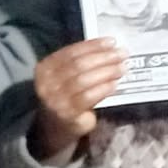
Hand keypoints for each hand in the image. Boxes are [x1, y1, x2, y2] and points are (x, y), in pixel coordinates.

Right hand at [29, 39, 125, 163]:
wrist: (57, 125)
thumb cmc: (66, 95)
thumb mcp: (66, 76)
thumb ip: (80, 62)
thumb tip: (110, 48)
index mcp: (45, 68)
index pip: (70, 52)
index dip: (92, 46)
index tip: (112, 42)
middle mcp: (47, 83)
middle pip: (78, 65)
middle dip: (103, 58)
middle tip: (122, 54)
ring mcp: (55, 99)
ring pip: (84, 80)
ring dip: (106, 72)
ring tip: (122, 68)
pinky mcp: (67, 113)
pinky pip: (88, 97)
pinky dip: (103, 89)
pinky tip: (114, 85)